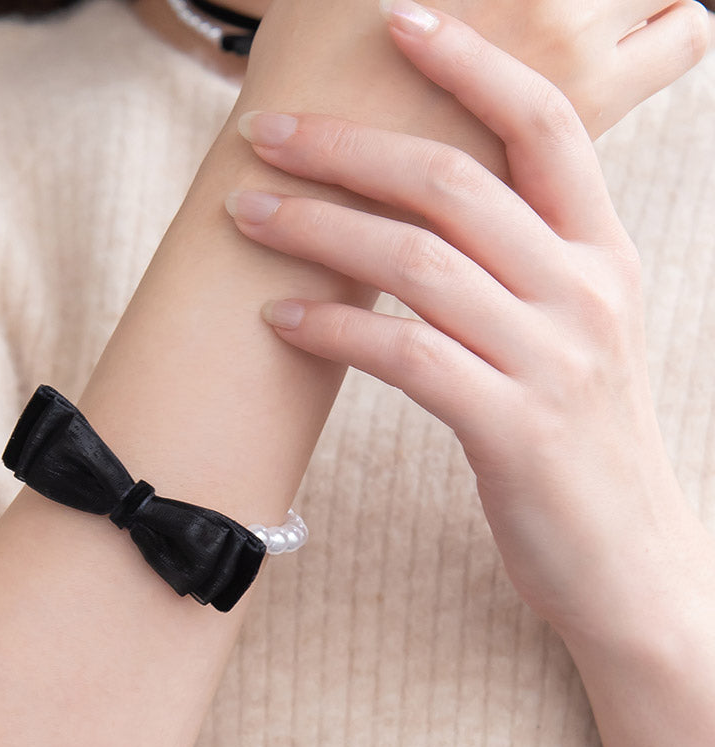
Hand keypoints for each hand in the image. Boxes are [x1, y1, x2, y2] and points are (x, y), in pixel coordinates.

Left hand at [226, 6, 704, 637]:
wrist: (627, 563)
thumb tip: (428, 220)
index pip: (543, 125)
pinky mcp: (512, 431)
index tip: (398, 20)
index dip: (471, 62)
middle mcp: (584, 293)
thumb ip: (520, 272)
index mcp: (602, 258)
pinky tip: (281, 321)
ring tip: (248, 218)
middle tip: (265, 136)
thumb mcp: (571, 338)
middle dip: (346, 148)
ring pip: (417, 261)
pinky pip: (404, 355)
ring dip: (318, 231)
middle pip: (451, 183)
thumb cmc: (578, 445)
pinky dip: (333, 330)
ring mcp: (553, 362)